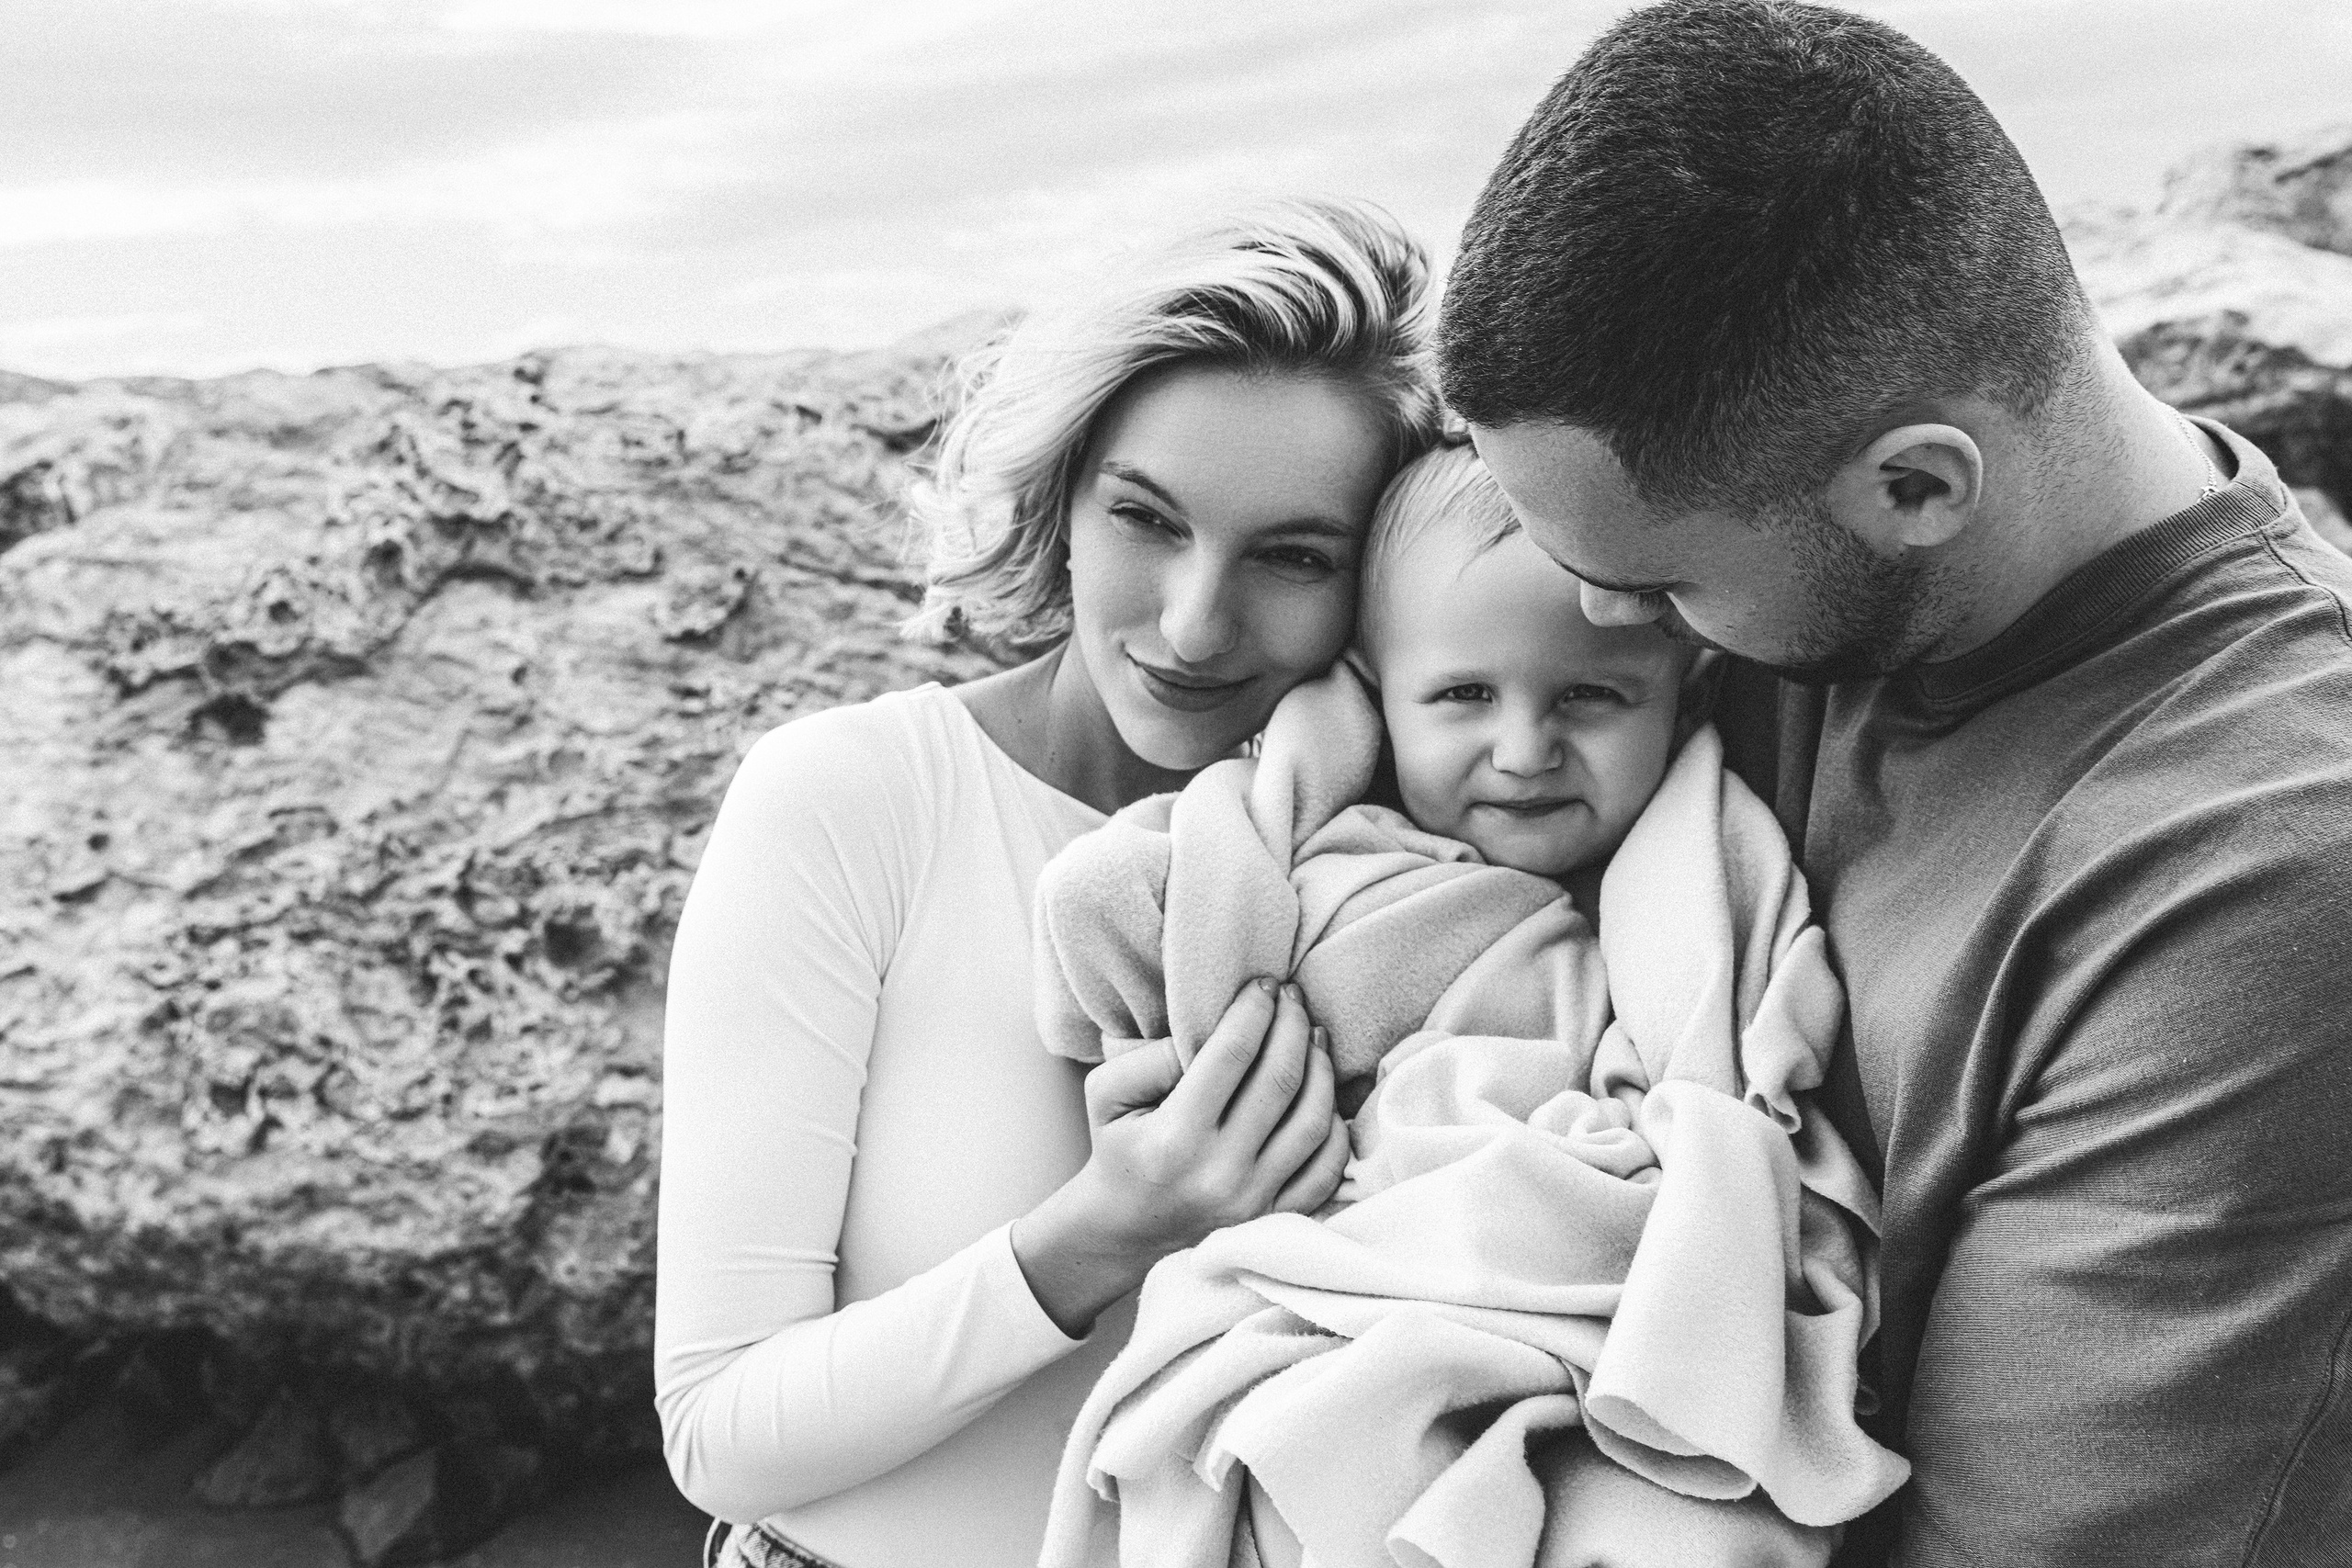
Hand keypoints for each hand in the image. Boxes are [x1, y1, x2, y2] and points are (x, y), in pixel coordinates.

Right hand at [1013, 977, 1348, 1334]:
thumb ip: (1151, 1058)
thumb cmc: (1118, 1148)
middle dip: (1293, 1025)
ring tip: (1313, 1034)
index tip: (1263, 984)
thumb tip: (1209, 1036)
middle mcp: (1220, 1172)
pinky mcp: (1274, 1217)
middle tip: (1293, 996)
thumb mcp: (1106, 1094)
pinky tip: (1322, 1093)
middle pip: (1280, 1080)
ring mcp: (1254, 1200)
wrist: (1124, 1229)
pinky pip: (1326, 1167)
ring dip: (1321, 1068)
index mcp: (1176, 1137)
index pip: (1232, 1055)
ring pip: (1313, 1121)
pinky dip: (1334, 1126)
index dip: (1255, 1010)